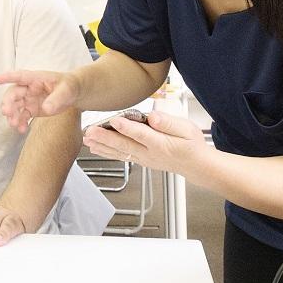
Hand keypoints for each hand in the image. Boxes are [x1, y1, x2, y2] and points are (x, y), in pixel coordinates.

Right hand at [0, 69, 80, 132]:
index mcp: (36, 78)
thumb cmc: (69, 85)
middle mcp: (29, 88)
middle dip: (8, 103)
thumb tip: (46, 108)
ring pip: (15, 106)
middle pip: (14, 94)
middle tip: (7, 112)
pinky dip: (20, 123)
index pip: (20, 76)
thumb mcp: (66, 89)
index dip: (7, 77)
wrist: (74, 94)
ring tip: (14, 124)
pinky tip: (21, 129)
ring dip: (12, 115)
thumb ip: (56, 98)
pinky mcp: (32, 109)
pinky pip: (22, 116)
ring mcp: (29, 99)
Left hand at [82, 110, 205, 174]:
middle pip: (125, 145)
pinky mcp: (139, 160)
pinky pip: (120, 156)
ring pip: (120, 152)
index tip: (114, 120)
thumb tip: (153, 117)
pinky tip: (95, 148)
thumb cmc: (191, 144)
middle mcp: (150, 153)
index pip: (142, 135)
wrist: (195, 165)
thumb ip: (169, 123)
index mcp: (162, 143)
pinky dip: (106, 152)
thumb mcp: (187, 129)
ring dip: (102, 146)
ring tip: (87, 140)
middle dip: (106, 138)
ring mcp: (143, 159)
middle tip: (91, 131)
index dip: (128, 128)